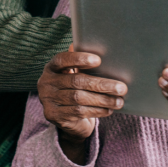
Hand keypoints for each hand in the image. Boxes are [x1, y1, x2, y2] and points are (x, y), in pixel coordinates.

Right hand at [37, 47, 126, 162]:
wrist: (65, 117)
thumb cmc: (75, 88)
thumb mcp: (76, 73)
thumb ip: (83, 63)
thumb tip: (105, 49)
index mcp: (51, 67)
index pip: (62, 59)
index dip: (79, 58)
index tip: (99, 60)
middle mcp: (46, 82)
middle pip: (76, 81)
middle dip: (101, 84)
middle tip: (121, 87)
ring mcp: (48, 100)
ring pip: (79, 99)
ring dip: (103, 100)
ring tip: (119, 101)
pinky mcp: (54, 116)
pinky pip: (79, 112)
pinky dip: (97, 111)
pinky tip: (109, 109)